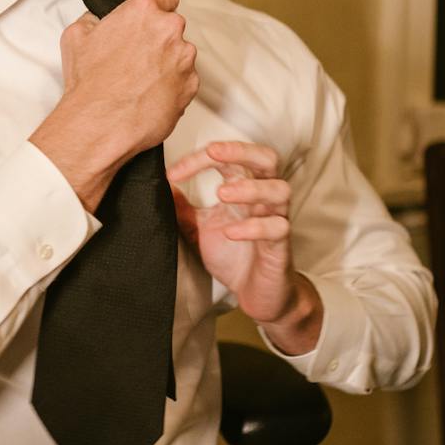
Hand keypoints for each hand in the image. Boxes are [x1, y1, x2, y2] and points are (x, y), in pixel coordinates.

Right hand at [31, 0, 196, 210]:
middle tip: (137, 57)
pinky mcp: (190, 85)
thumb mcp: (76, 37)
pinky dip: (172, 86)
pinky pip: (185, 80)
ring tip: (141, 81)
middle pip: (172, 27)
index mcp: (143, 10)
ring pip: (180, 54)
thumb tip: (96, 21)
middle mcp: (169, 29)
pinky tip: (149, 95)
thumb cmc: (90, 83)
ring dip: (166, 63)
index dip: (157, 8)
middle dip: (158, 39)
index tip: (153, 18)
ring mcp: (184, 58)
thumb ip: (92, 19)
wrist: (101, 123)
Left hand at [167, 140, 321, 353]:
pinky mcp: (281, 246)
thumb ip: (184, 210)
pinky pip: (277, 228)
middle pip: (267, 158)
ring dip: (250, 188)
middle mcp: (263, 199)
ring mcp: (276, 220)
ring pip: (279, 189)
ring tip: (221, 193)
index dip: (201, 158)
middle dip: (240, 150)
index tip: (173, 173)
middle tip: (213, 153)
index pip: (229, 158)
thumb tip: (163, 187)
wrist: (257, 294)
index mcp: (244, 189)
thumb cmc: (234, 257)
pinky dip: (254, 227)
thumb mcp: (200, 230)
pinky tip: (231, 233)